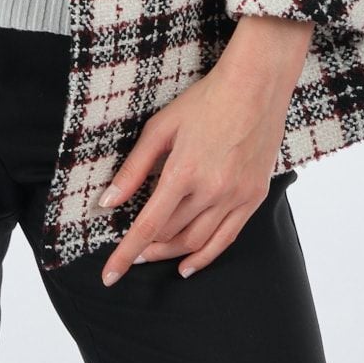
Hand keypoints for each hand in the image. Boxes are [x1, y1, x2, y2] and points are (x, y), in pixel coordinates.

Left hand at [96, 15, 313, 284]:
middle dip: (146, 249)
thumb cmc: (205, 101)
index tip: (109, 276)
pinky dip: (206, 257)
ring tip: (154, 255)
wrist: (256, 86)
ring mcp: (236, 196)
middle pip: (171, 235)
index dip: (125, 254)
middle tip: (132, 251)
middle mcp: (211, 190)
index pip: (148, 226)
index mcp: (183, 171)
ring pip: (198, 242)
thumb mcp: (161, 127)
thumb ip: (133, 168)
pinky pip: (227, 238)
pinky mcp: (255, 197)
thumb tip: (108, 202)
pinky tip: (189, 265)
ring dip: (172, 254)